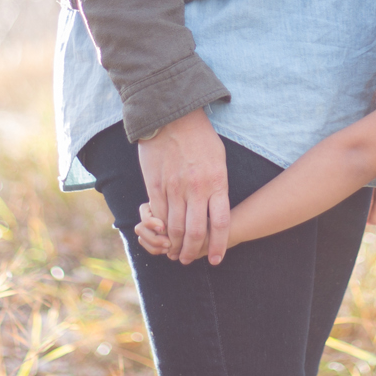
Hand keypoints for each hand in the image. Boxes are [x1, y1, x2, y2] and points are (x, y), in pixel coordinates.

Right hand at [136, 109, 230, 264]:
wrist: (173, 116)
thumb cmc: (200, 137)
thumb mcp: (219, 160)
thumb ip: (219, 185)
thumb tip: (218, 206)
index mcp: (216, 183)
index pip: (220, 223)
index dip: (218, 246)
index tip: (215, 259)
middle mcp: (196, 189)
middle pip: (196, 232)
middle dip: (192, 251)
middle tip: (189, 260)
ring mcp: (174, 188)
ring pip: (174, 227)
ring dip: (175, 245)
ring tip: (174, 252)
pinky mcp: (155, 185)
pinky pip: (158, 214)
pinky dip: (159, 229)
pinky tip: (161, 235)